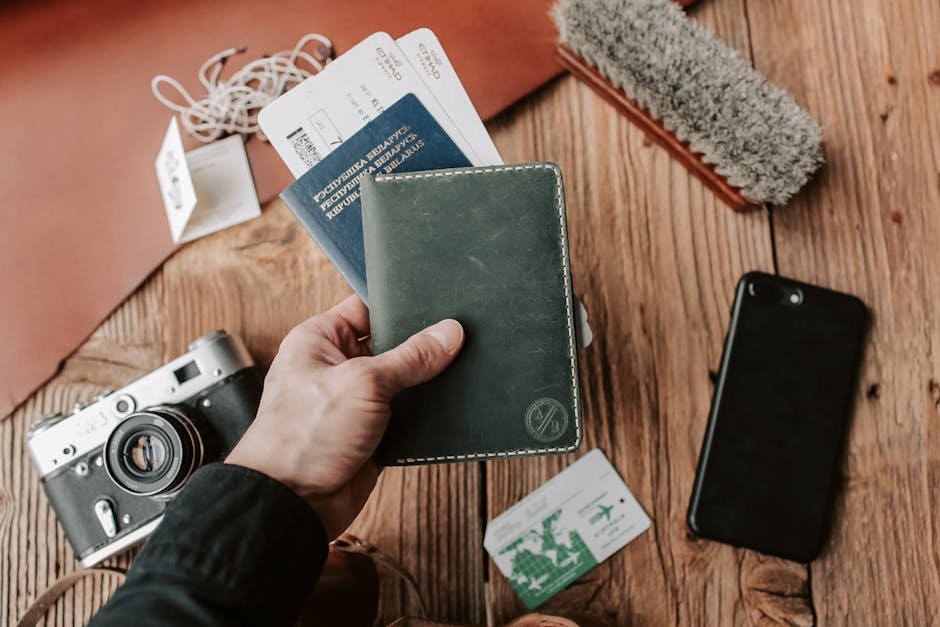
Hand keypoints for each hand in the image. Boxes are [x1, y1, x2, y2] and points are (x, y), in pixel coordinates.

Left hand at [226, 295, 462, 537]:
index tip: (439, 305)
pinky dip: (424, 413)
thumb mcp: (364, 383)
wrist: (293, 503)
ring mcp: (353, 402)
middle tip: (457, 338)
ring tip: (459, 369)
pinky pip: (405, 414)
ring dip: (425, 382)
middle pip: (389, 344)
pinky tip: (449, 405)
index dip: (401, 305)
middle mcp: (335, 367)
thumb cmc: (302, 437)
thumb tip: (447, 333)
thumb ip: (411, 357)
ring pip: (401, 381)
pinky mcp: (370, 433)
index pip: (366, 308)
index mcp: (319, 340)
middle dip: (420, 345)